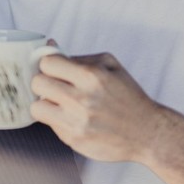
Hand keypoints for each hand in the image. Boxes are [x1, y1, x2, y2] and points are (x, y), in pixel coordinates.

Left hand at [30, 51, 161, 161]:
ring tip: (60, 105)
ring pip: (36, 107)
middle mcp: (82, 98)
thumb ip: (78, 56)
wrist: (147, 133)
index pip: (47, 62)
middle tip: (55, 87)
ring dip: (45, 104)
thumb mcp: (110, 66)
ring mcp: (76, 121)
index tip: (55, 70)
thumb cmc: (128, 97)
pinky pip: (49, 125)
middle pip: (37, 83)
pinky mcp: (74, 139)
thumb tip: (50, 44)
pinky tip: (73, 119)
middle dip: (44, 83)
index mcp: (91, 76)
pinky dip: (57, 121)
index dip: (49, 65)